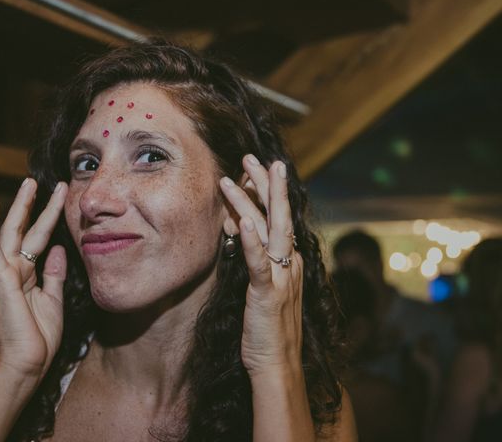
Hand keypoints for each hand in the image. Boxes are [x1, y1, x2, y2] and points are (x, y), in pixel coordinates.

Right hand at [0, 178, 67, 381]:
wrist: (27, 364)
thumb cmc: (39, 337)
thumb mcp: (54, 299)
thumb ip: (53, 274)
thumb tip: (56, 249)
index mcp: (29, 274)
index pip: (40, 237)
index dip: (50, 216)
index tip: (61, 195)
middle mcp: (16, 269)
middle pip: (25, 229)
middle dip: (33, 204)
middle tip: (40, 180)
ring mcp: (6, 273)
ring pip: (11, 232)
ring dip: (18, 206)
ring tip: (27, 183)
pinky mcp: (0, 279)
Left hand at [220, 155, 303, 375]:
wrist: (279, 364)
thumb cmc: (268, 327)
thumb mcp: (263, 286)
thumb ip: (257, 257)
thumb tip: (242, 228)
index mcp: (289, 261)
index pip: (279, 218)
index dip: (270, 191)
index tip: (259, 167)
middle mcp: (289, 263)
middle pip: (279, 215)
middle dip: (267, 184)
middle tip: (253, 157)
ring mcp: (281, 277)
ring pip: (267, 231)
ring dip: (249, 202)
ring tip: (232, 178)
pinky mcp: (267, 294)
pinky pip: (259, 264)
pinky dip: (252, 242)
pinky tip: (243, 222)